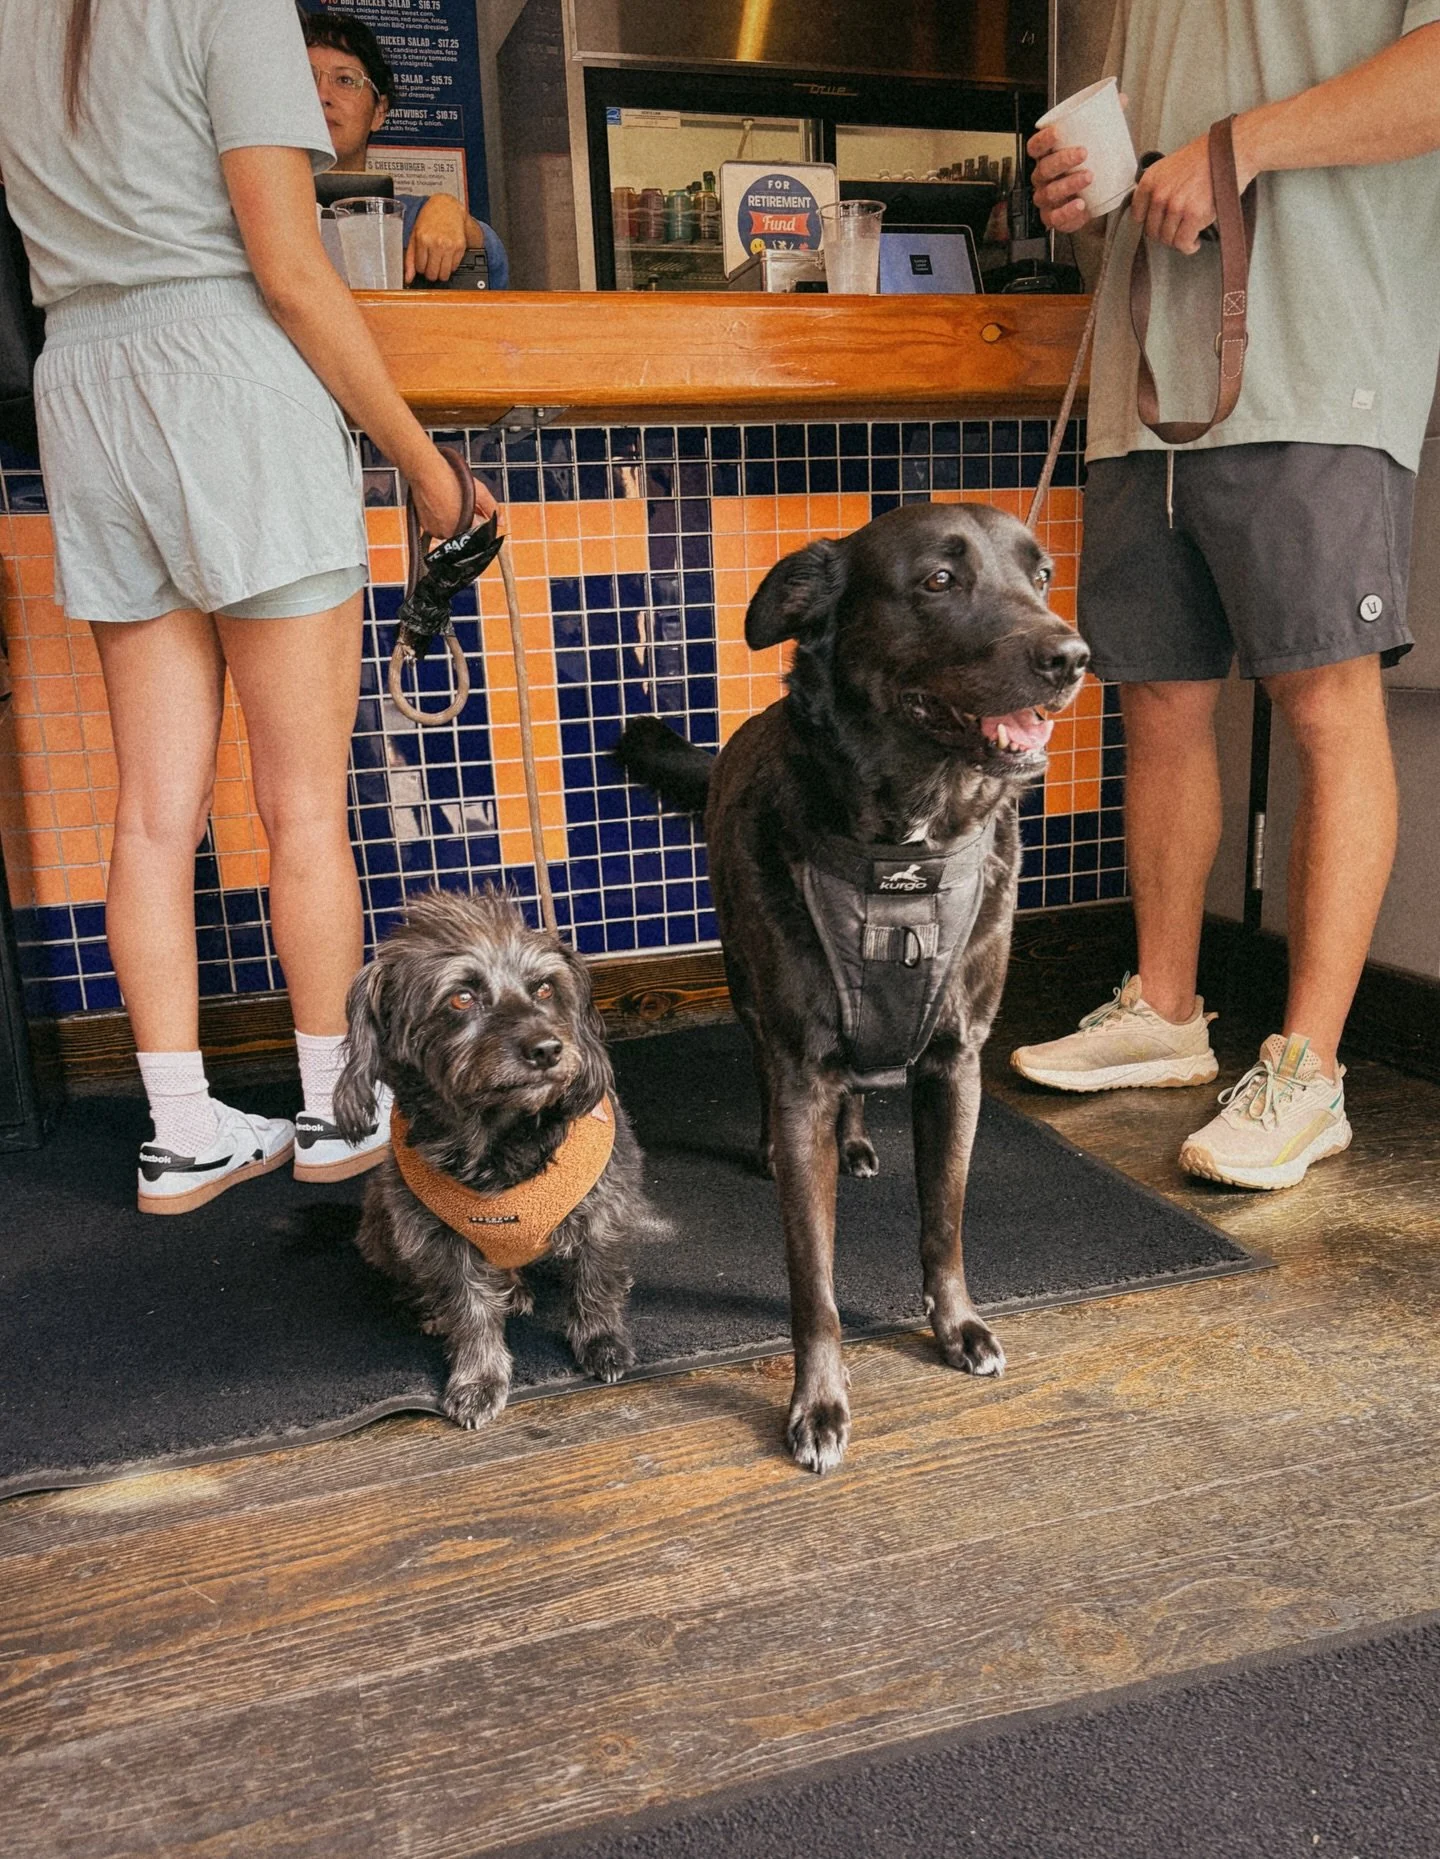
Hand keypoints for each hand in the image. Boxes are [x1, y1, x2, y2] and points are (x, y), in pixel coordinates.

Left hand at [405, 194, 467, 283]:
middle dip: (430, 273)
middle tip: (431, 264)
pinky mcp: (460, 247)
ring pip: (444, 274)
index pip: (420, 268)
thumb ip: (410, 258)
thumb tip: (408, 278)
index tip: (423, 262)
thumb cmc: (429, 219)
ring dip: (440, 272)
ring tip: (439, 262)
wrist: (447, 207)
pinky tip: (447, 256)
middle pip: (432, 274)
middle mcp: (437, 243)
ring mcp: (449, 246)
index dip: (421, 268)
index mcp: (423, 239)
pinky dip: (450, 266)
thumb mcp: (414, 235)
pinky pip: (454, 268)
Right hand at [411, 455, 499, 538]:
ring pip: (452, 532)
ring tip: (452, 502)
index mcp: (466, 526)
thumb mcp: (479, 491)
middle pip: (465, 532)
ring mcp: (437, 532)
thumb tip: (501, 522)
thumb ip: (492, 508)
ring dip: (455, 522)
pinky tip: (442, 505)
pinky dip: (442, 521)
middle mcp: (451, 533)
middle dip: (469, 521)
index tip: (478, 512)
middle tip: (464, 503)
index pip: (479, 533)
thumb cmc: (451, 478)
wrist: (426, 472)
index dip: (480, 522)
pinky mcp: (427, 528)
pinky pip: (439, 529)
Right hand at [1027, 121, 1095, 232]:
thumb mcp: (1094, 144)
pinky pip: (1056, 218)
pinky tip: (1081, 204)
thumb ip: (1104, 121)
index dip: (1044, 139)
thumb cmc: (1085, 168)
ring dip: (1069, 184)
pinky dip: (1067, 212)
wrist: (1091, 198)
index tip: (1059, 131)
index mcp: (1046, 157)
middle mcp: (1042, 178)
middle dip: (1062, 160)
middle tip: (1083, 153)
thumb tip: (1120, 99)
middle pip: (1044, 168)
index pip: (1035, 146)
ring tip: (1089, 176)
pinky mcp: (1054, 217)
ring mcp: (1046, 199)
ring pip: (1050, 192)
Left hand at [1131, 123, 1258, 253]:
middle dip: (1165, 233)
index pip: (1137, 216)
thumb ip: (1158, 189)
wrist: (1230, 150)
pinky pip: (1183, 243)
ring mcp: (1175, 205)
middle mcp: (1159, 194)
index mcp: (1150, 180)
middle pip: (1152, 231)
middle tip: (1177, 229)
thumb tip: (1153, 213)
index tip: (1159, 224)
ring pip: (1167, 239)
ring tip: (1188, 233)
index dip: (1150, 223)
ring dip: (1178, 240)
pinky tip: (1194, 241)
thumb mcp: (1170, 168)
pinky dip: (1189, 246)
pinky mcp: (1193, 214)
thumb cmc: (1206, 158)